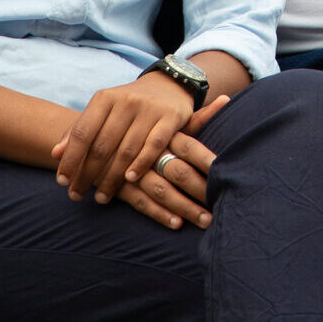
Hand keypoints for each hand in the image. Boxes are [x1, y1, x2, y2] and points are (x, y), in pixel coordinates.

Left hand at [52, 71, 194, 204]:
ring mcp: (149, 109)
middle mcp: (126, 101)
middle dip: (87, 174)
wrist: (168, 86)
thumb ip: (79, 130)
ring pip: (126, 150)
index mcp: (105, 98)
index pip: (82, 132)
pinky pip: (154, 146)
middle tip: (76, 195)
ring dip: (112, 178)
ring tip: (101, 197)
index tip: (62, 182)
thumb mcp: (102, 110)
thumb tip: (55, 154)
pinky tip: (130, 180)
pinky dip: (141, 164)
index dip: (70, 159)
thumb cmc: (127, 105)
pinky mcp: (170, 118)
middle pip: (102, 145)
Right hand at [115, 94, 229, 228]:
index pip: (189, 145)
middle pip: (178, 171)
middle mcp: (149, 149)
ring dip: (184, 207)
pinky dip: (159, 213)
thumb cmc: (146, 125)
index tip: (222, 171)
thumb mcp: (169, 120)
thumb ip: (197, 118)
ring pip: (162, 190)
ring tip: (206, 221)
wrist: (96, 130)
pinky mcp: (120, 184)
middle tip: (221, 204)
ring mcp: (134, 168)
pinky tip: (177, 223)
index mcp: (163, 131)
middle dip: (200, 189)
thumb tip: (226, 98)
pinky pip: (141, 201)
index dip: (205, 159)